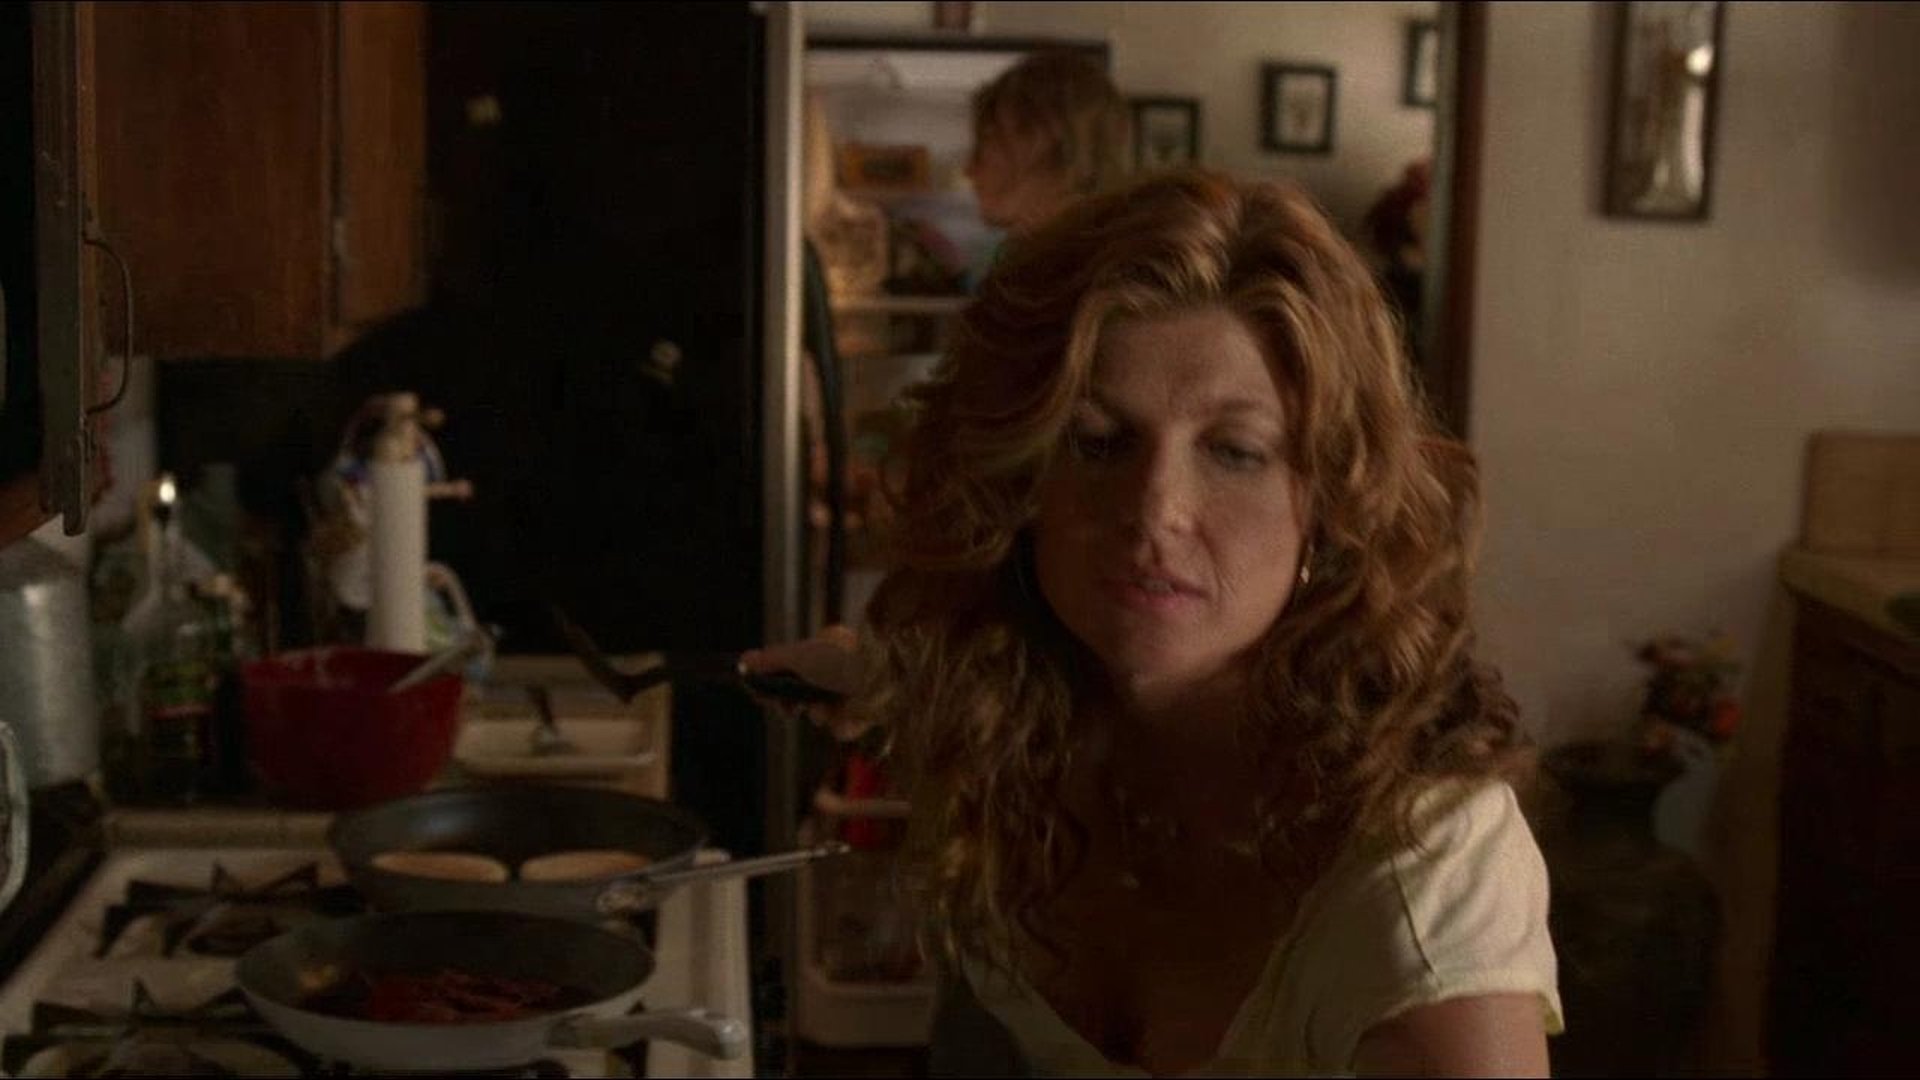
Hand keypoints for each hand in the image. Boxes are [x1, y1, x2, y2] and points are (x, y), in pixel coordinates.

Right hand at [740, 624, 872, 740]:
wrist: (889, 675)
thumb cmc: (844, 659)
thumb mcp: (800, 656)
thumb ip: (771, 661)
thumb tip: (744, 661)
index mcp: (828, 647)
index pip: (793, 670)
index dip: (776, 686)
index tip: (764, 697)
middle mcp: (842, 668)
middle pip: (806, 695)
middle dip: (798, 703)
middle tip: (792, 708)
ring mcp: (858, 691)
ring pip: (825, 714)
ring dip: (821, 715)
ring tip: (828, 707)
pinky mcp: (872, 713)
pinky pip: (848, 726)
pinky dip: (846, 724)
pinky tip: (850, 715)